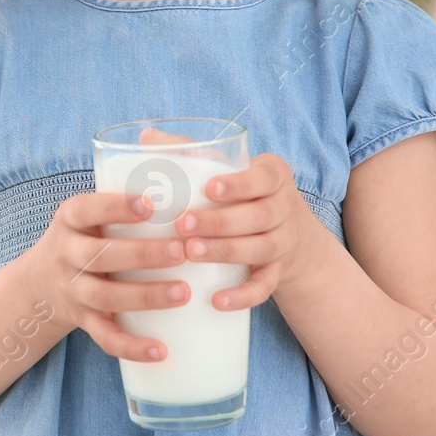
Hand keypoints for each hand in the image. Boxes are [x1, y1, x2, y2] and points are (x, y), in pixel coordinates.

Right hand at [22, 191, 189, 363]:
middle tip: (182, 251)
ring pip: (105, 297)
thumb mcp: (89, 211)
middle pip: (100, 255)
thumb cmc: (85, 235)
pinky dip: (132, 347)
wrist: (39, 282)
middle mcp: (66, 254)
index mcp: (70, 220)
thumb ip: (125, 192)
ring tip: (183, 293)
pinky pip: (105, 338)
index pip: (86, 209)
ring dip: (145, 296)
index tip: (150, 205)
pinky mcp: (83, 321)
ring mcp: (73, 290)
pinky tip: (161, 351)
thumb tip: (184, 159)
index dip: (115, 207)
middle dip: (142, 255)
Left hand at [173, 150, 321, 310]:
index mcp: (273, 176)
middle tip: (183, 224)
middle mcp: (285, 208)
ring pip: (261, 249)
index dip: (240, 184)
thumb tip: (146, 135)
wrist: (289, 233)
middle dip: (221, 222)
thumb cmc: (242, 192)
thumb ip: (189, 150)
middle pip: (260, 216)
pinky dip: (243, 295)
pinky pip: (265, 287)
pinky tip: (216, 300)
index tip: (209, 189)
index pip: (264, 178)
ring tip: (192, 253)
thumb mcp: (227, 167)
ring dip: (226, 252)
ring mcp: (285, 242)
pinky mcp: (279, 272)